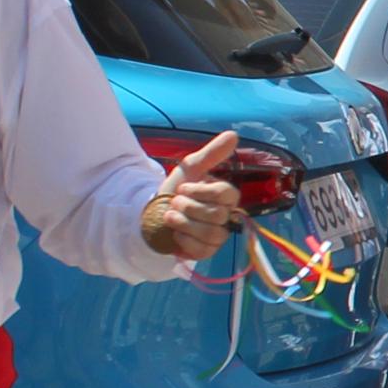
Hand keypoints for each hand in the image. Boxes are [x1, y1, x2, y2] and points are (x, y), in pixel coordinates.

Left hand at [141, 131, 246, 259]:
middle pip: (217, 215)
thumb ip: (212, 153)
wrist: (153, 214)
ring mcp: (218, 236)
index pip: (227, 194)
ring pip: (211, 233)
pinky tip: (175, 233)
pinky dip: (184, 240)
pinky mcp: (206, 252)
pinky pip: (202, 250)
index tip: (184, 188)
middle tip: (175, 202)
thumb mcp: (190, 168)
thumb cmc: (175, 190)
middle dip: (188, 207)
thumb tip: (233, 135)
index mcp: (225, 197)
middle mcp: (226, 217)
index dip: (203, 191)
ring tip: (170, 216)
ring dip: (184, 223)